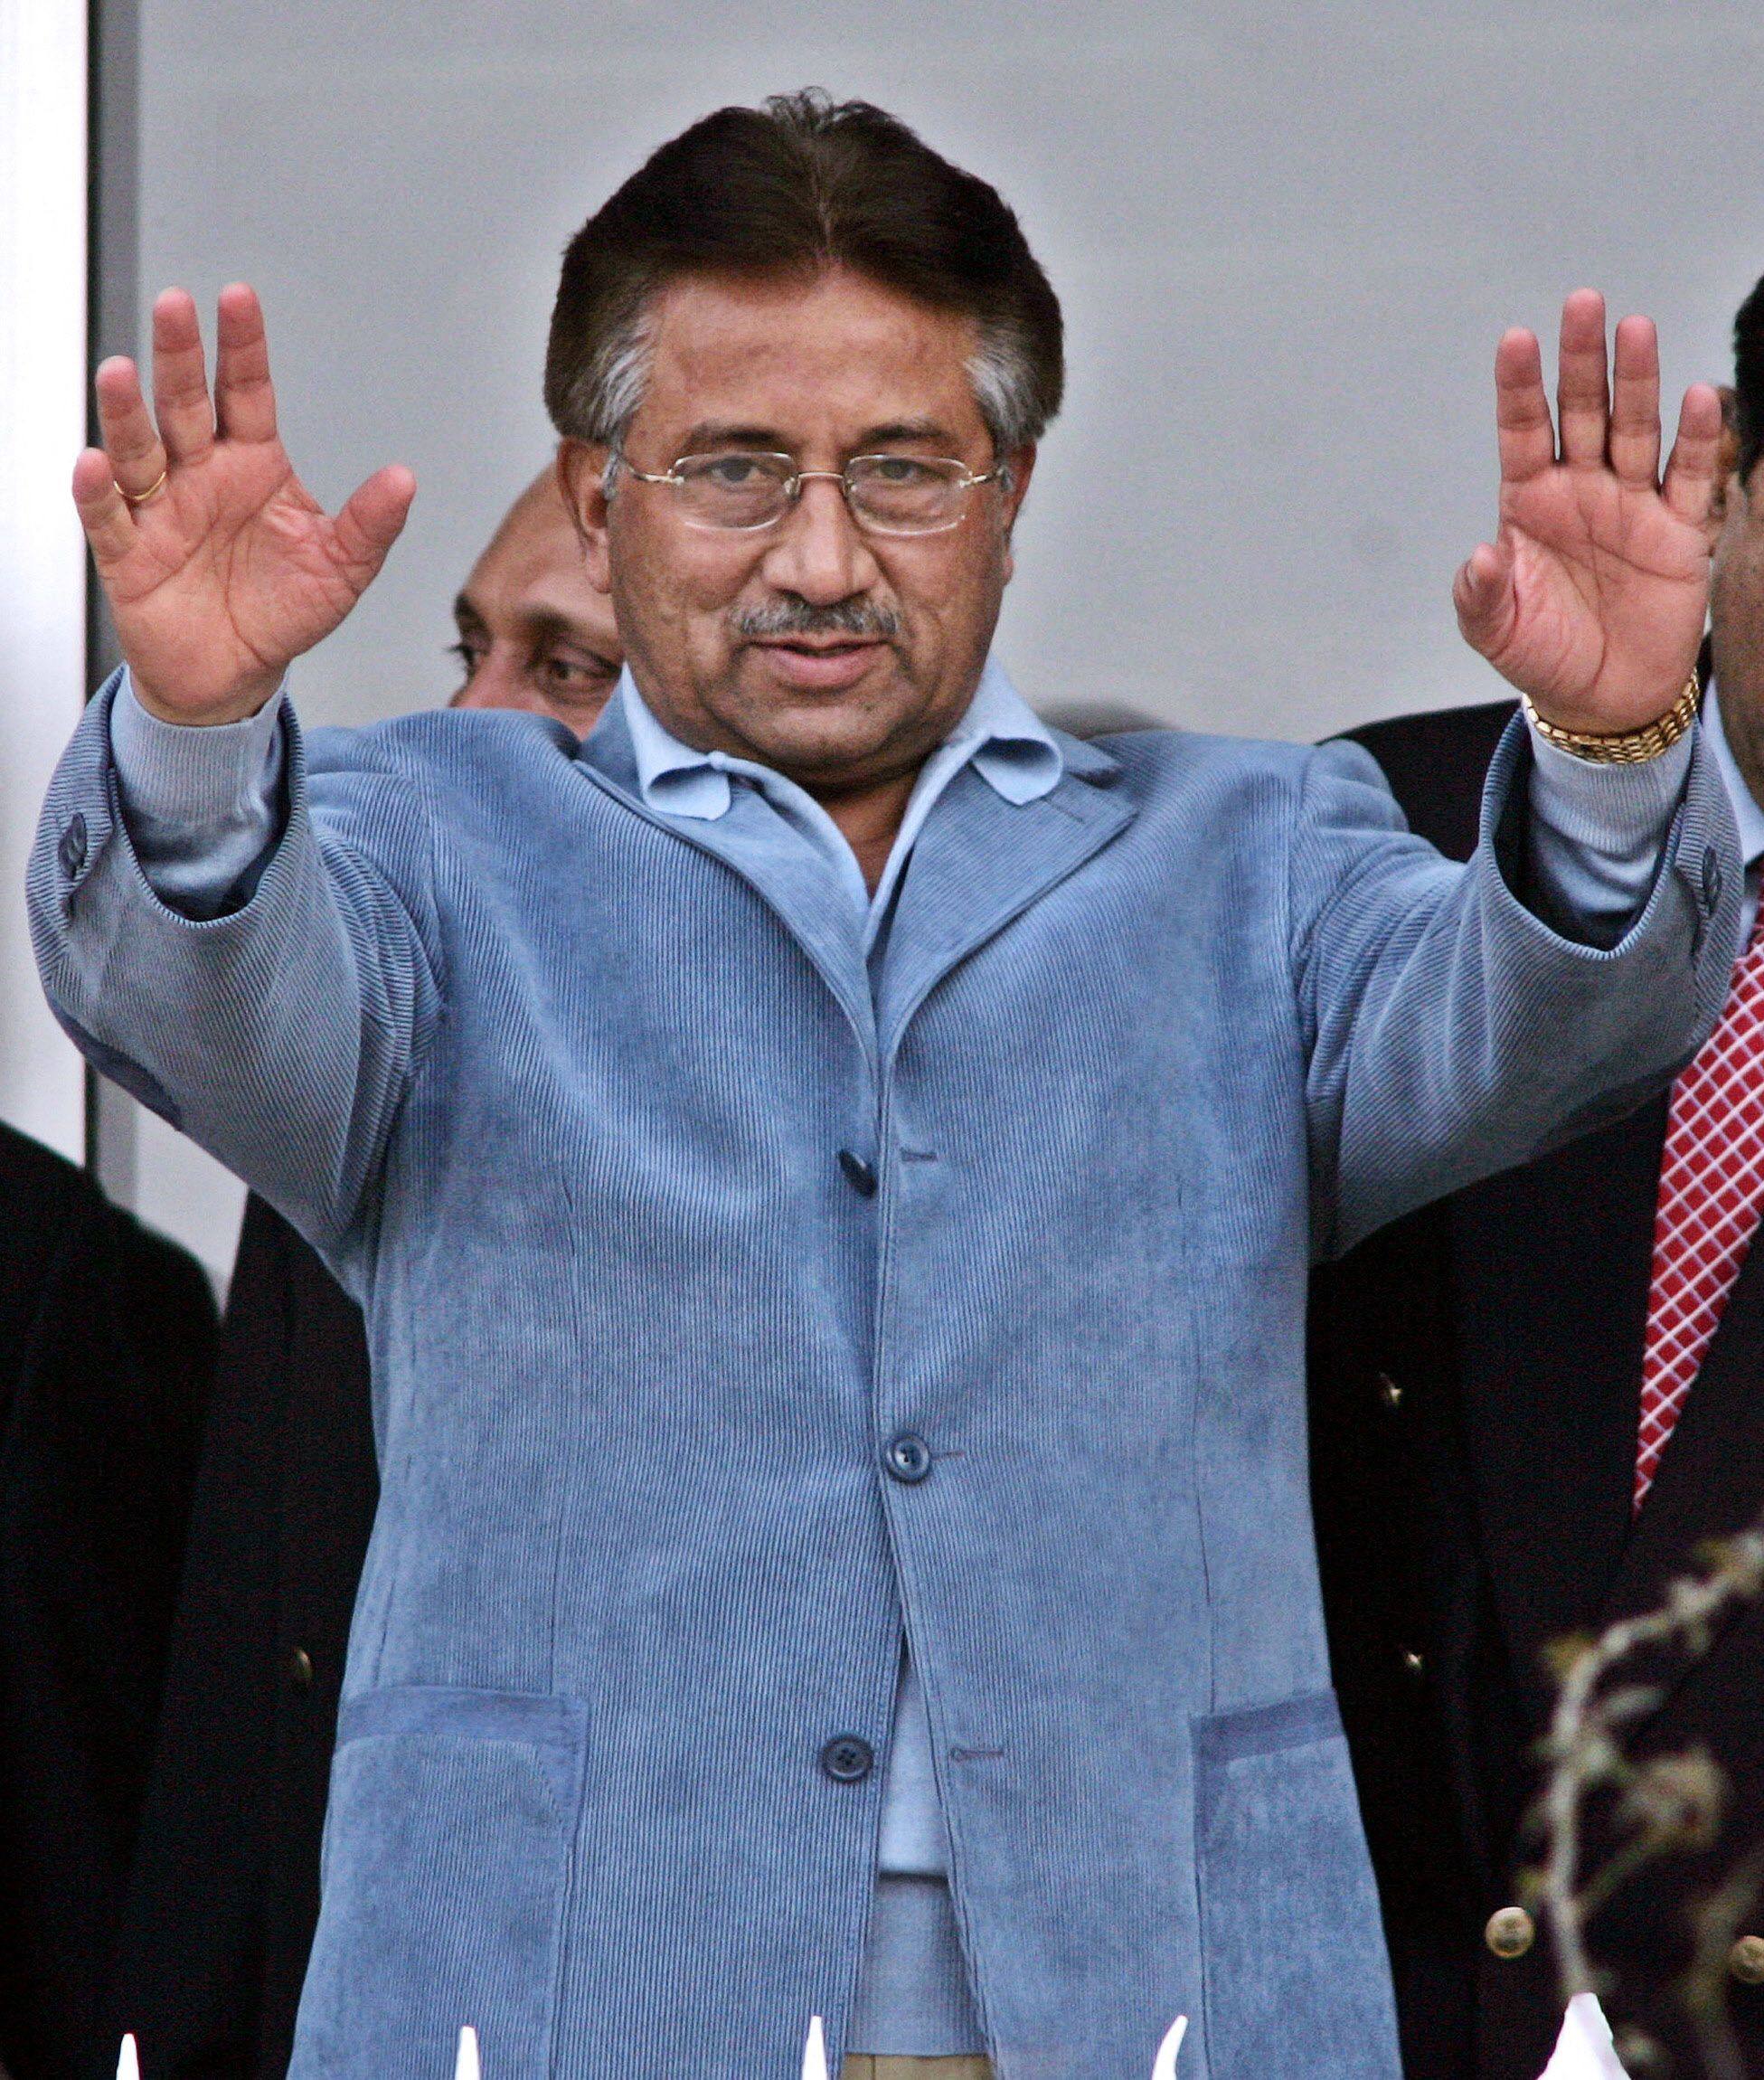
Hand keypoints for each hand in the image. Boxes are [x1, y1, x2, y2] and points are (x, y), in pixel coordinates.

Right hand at [73, 284, 414, 724]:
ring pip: (139, 449)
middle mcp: (202, 475)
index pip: (246, 393)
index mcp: (254, 466)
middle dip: (178, 356)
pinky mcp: (129, 554)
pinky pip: (109, 517)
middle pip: (185, 405)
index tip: (238, 297)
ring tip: (121, 372)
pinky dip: (100, 492)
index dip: (242, 347)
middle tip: (174, 306)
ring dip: (127, 412)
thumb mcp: (342, 569)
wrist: (235, 674)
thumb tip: (405, 480)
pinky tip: (97, 464)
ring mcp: (161, 510)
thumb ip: (370, 525)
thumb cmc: (283, 611)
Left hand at [1454, 290, 1722, 732]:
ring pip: (1635, 428)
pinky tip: (1697, 397)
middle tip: (1583, 303)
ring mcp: (1630, 503)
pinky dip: (1696, 438)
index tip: (1515, 339)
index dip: (1520, 386)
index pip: (1522, 430)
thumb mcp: (1494, 632)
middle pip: (1582, 411)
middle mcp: (1580, 489)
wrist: (1603, 697)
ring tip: (1635, 329)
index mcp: (1529, 503)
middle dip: (1581, 360)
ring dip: (1636, 381)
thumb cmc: (1542, 654)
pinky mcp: (1678, 530)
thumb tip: (1483, 555)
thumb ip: (1480, 594)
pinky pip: (1688, 476)